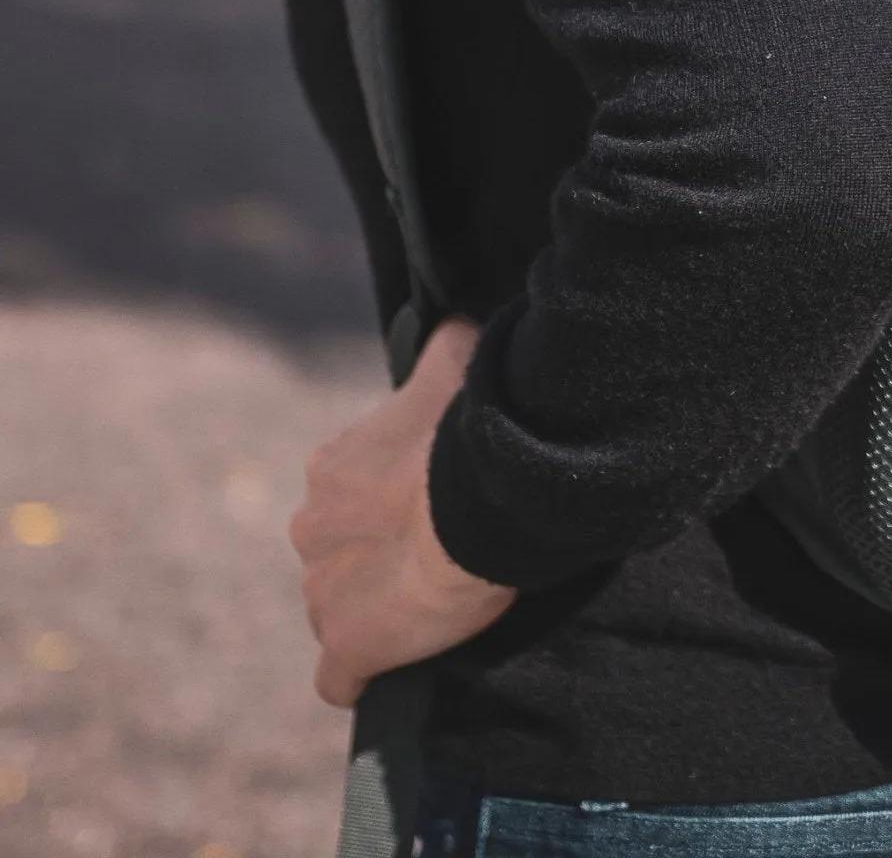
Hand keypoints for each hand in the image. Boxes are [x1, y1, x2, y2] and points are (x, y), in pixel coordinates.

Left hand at [290, 317, 515, 707]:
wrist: (477, 499)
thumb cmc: (468, 428)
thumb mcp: (455, 364)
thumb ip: (444, 343)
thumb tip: (454, 316)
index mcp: (331, 469)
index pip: (346, 494)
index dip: (388, 503)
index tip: (429, 503)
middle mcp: (311, 529)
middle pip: (336, 554)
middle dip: (375, 556)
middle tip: (436, 550)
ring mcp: (324, 593)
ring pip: (338, 610)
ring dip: (375, 610)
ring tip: (432, 605)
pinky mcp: (347, 648)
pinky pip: (339, 678)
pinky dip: (361, 677)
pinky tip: (392, 671)